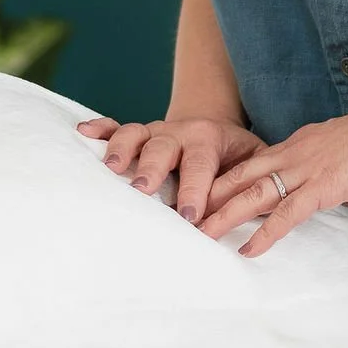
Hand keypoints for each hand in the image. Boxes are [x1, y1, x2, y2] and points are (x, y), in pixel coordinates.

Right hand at [77, 112, 265, 226]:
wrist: (217, 130)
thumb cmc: (238, 157)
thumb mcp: (256, 163)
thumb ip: (256, 183)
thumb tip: (265, 213)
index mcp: (209, 139)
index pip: (201, 165)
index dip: (195, 191)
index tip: (190, 218)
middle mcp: (178, 133)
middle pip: (162, 148)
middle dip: (152, 169)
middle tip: (143, 190)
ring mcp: (155, 132)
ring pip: (135, 135)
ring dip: (121, 150)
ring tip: (111, 168)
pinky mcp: (138, 135)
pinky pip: (116, 128)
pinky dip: (100, 130)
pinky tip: (83, 132)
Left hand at [200, 104, 347, 257]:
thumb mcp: (346, 150)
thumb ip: (327, 166)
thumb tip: (322, 185)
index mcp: (299, 143)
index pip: (252, 164)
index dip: (223, 182)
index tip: (201, 199)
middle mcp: (295, 153)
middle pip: (239, 176)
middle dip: (208, 198)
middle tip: (181, 218)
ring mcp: (308, 168)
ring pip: (253, 194)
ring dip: (223, 216)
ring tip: (199, 236)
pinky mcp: (326, 185)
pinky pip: (288, 213)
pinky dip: (264, 233)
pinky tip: (247, 250)